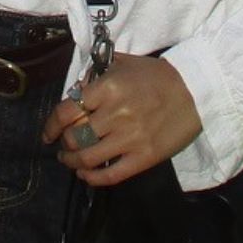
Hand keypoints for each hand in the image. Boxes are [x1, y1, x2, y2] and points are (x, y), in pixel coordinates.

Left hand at [42, 54, 201, 186]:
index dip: (51, 125)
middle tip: (64, 144)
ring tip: (70, 160)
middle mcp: (115, 114)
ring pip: (87, 158)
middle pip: (74, 136)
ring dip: (72, 162)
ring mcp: (129, 138)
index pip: (66, 110)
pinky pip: (110, 174)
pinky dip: (92, 178)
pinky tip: (85, 174)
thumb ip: (97, 73)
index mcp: (108, 88)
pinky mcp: (143, 157)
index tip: (48, 133)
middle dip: (64, 143)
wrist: (195, 91)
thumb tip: (76, 88)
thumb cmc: (157, 76)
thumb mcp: (124, 64)